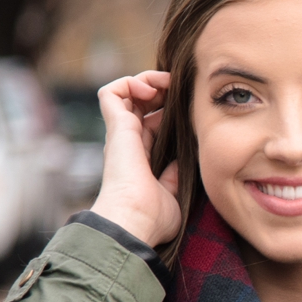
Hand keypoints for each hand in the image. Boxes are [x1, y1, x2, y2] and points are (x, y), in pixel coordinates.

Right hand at [90, 71, 182, 246]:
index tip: (190, 109)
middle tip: (180, 90)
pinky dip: (130, 82)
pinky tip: (151, 88)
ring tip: (166, 84)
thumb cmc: (152, 216)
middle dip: (161, 90)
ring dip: (146, 80)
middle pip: (140, 103)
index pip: (153, 123)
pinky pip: (111, 92)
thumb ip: (175, 176)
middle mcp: (129, 142)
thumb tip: (183, 163)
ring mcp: (121, 133)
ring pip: (125, 92)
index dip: (169, 110)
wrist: (134, 220)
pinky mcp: (116, 127)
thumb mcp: (172, 193)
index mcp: (142, 157)